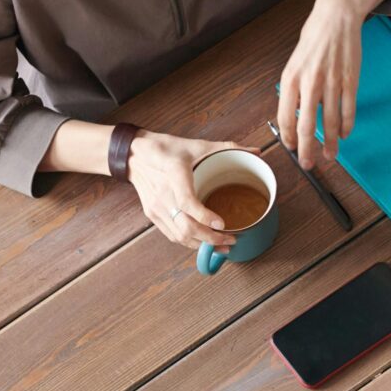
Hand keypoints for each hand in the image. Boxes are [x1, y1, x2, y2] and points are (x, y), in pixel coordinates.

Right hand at [127, 132, 236, 250]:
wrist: (134, 155)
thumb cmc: (166, 148)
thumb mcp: (196, 144)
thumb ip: (228, 148)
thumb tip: (256, 152)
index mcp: (175, 172)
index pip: (187, 201)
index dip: (204, 216)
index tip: (222, 224)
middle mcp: (163, 193)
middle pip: (186, 226)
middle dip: (210, 239)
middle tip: (231, 240)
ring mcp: (156, 207)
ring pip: (179, 235)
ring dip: (201, 244)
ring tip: (222, 246)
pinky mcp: (152, 214)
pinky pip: (172, 235)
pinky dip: (189, 242)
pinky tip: (203, 242)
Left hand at [278, 0, 372, 169]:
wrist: (335, 17)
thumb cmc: (313, 40)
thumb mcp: (294, 63)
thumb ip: (293, 88)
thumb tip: (294, 115)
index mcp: (291, 78)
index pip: (285, 117)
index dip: (289, 137)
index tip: (292, 148)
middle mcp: (309, 82)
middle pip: (307, 125)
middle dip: (307, 149)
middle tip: (308, 164)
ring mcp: (332, 82)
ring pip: (331, 121)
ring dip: (331, 143)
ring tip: (330, 156)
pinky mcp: (350, 80)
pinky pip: (348, 109)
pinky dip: (347, 125)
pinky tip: (345, 134)